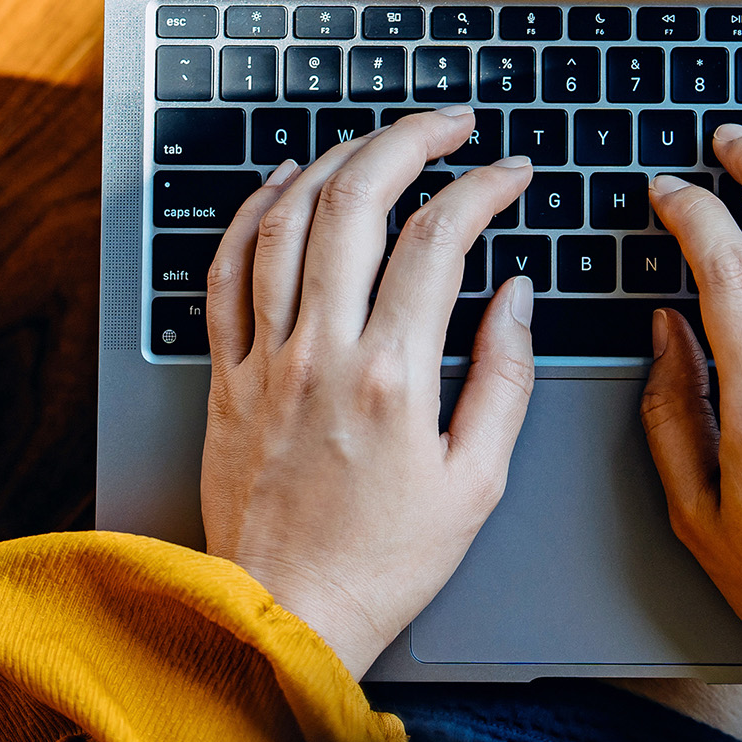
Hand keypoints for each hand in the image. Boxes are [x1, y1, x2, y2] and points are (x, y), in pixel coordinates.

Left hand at [199, 107, 535, 678]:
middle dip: (410, 139)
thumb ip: (505, 375)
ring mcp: (264, 357)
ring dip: (337, 160)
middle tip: (451, 123)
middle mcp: (321, 352)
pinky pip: (226, 270)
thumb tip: (515, 293)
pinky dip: (254, 212)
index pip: (438, 238)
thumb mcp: (479, 479)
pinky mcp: (226, 373)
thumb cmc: (385, 559)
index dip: (483, 186)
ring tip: (380, 141)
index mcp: (392, 376)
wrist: (284, 618)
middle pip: (357, 201)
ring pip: (287, 219)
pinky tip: (284, 181)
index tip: (510, 172)